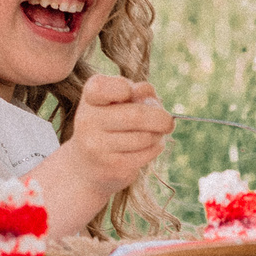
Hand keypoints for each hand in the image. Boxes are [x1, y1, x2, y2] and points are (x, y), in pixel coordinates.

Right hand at [61, 76, 171, 194]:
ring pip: (145, 138)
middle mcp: (87, 121)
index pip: (100, 88)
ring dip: (158, 135)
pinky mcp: (111, 168)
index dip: (121, 87)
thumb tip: (151, 96)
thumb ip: (137, 92)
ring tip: (156, 134)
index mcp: (90, 98)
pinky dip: (155, 148)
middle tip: (169, 121)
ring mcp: (96, 147)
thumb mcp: (118, 101)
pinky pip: (145, 155)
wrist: (86, 164)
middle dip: (161, 118)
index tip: (130, 92)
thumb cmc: (110, 123)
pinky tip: (150, 146)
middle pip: (136, 116)